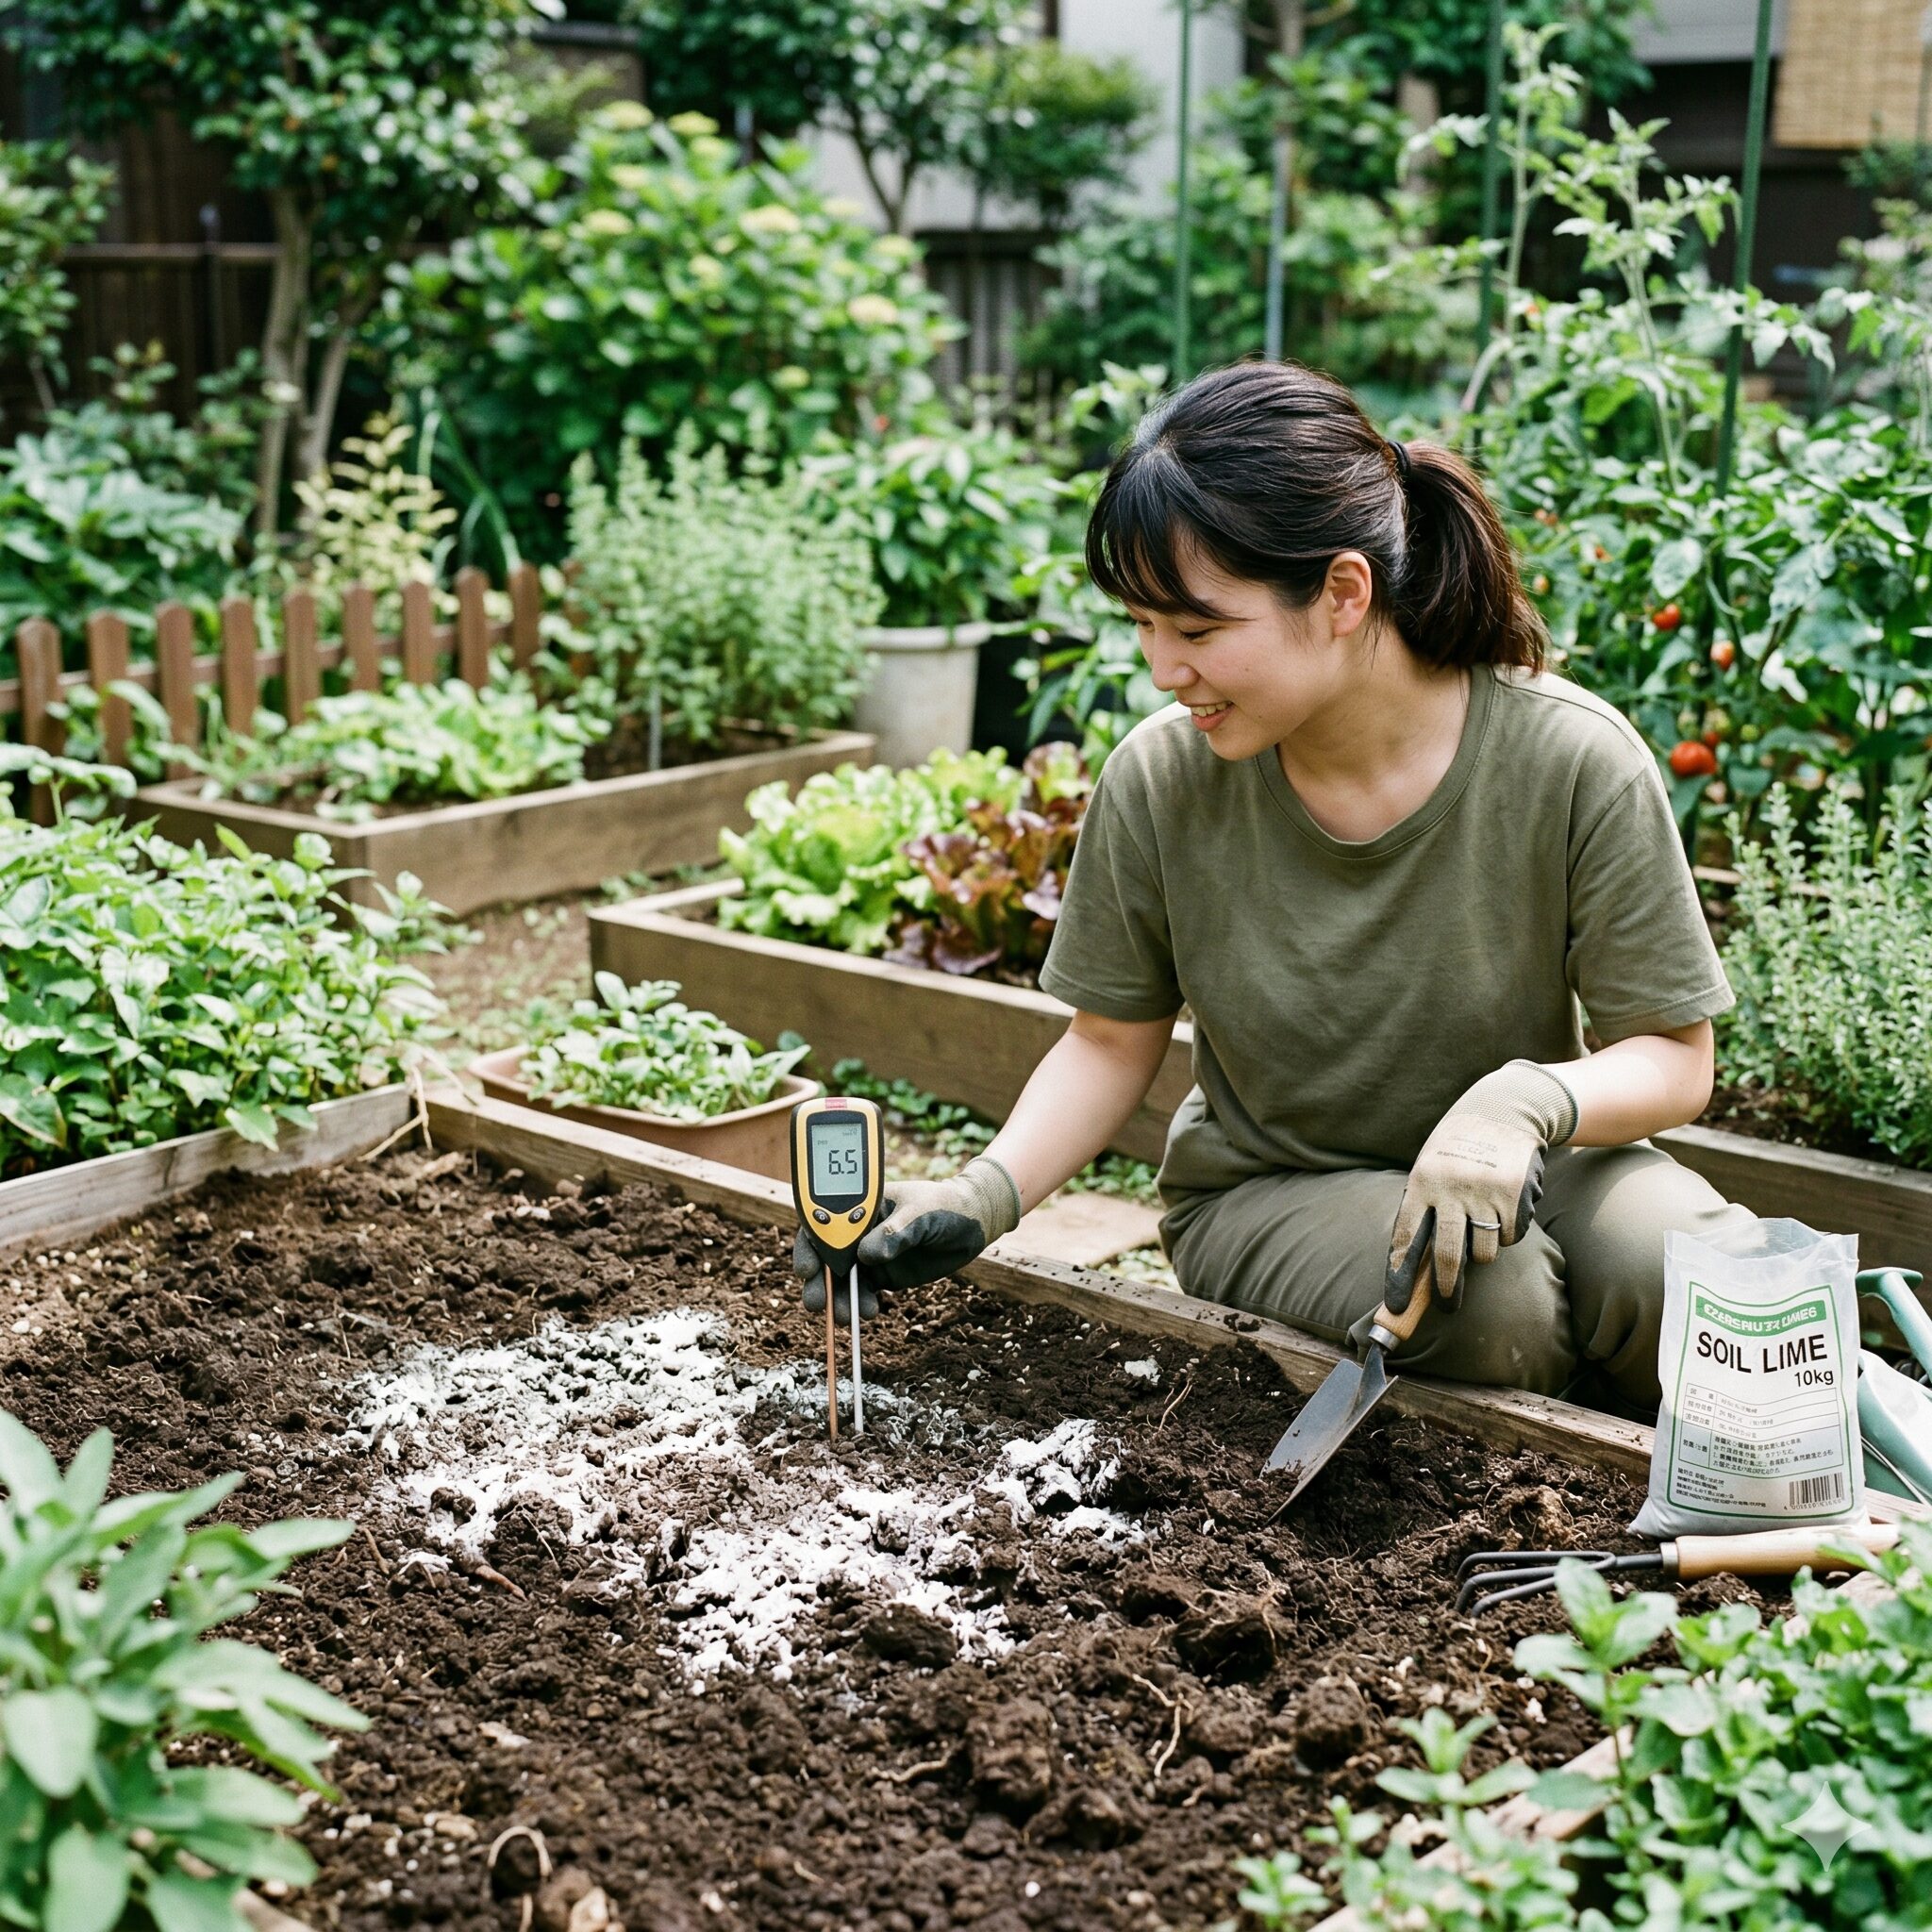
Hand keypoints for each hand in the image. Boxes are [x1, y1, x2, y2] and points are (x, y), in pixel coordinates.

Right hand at [793, 1156, 1021, 1323]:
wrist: (973, 1223)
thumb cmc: (945, 1205)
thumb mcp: (921, 1213)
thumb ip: (895, 1232)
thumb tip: (866, 1255)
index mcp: (861, 1205)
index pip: (824, 1221)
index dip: (810, 1244)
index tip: (808, 1268)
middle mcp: (859, 1230)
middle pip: (825, 1254)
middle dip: (817, 1279)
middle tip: (815, 1302)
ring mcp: (869, 1253)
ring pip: (841, 1278)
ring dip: (837, 1298)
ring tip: (845, 1317)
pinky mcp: (883, 1274)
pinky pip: (862, 1291)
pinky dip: (858, 1303)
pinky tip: (865, 1313)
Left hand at [1385, 1061, 1576, 1314]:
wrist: (1502, 1111)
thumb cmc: (1457, 1149)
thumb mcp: (1429, 1168)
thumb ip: (1423, 1208)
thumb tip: (1416, 1264)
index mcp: (1422, 1183)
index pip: (1407, 1237)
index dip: (1400, 1274)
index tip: (1396, 1303)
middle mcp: (1451, 1190)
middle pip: (1448, 1255)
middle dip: (1446, 1288)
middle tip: (1446, 1306)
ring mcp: (1484, 1194)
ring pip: (1484, 1251)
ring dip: (1483, 1251)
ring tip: (1481, 1225)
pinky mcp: (1514, 1196)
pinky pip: (1510, 1236)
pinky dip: (1507, 1232)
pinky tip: (1503, 1208)